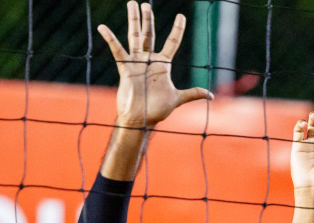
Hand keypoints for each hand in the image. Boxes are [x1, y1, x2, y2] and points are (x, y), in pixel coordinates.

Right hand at [98, 1, 211, 130]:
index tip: (181, 16)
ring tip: (132, 3)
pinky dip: (110, 39)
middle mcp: (149, 60)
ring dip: (133, 21)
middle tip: (145, 4)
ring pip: (135, 37)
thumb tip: (211, 96)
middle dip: (147, 19)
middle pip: (149, 34)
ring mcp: (136, 62)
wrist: (140, 119)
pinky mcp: (125, 68)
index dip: (177, 29)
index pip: (172, 42)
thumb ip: (192, 94)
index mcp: (163, 64)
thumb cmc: (157, 110)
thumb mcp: (177, 99)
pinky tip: (103, 27)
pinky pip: (117, 51)